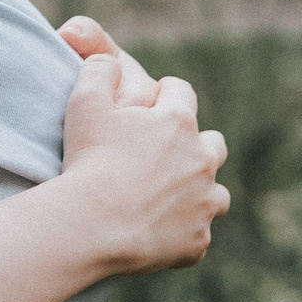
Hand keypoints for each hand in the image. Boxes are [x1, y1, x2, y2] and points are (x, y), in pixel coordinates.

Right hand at [53, 15, 229, 274]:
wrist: (90, 225)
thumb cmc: (88, 161)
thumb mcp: (84, 102)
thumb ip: (98, 69)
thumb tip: (107, 61)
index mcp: (178, 122)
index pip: (182, 92)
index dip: (164, 96)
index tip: (148, 106)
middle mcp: (202, 159)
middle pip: (213, 143)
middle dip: (193, 145)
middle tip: (161, 156)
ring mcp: (204, 203)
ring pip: (216, 192)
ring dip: (197, 191)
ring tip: (167, 198)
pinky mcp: (197, 241)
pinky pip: (199, 234)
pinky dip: (183, 232)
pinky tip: (159, 232)